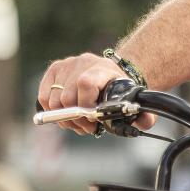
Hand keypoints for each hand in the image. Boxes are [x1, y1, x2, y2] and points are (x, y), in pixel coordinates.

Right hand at [37, 52, 154, 134]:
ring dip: (65, 118)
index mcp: (102, 68)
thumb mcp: (134, 102)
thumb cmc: (120, 91)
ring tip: (79, 122)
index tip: (93, 120)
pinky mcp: (54, 70)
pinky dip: (51, 111)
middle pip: (67, 97)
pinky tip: (67, 114)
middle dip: (76, 119)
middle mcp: (82, 62)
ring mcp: (66, 65)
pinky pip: (44, 97)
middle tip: (87, 127)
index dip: (85, 106)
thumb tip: (145, 121)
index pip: (85, 83)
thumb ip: (144, 115)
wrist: (113, 74)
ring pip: (54, 101)